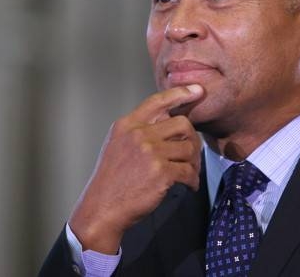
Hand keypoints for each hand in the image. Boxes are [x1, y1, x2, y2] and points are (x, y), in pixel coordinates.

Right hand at [68, 84, 203, 254]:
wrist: (102, 208)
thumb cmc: (112, 179)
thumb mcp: (118, 144)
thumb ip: (139, 130)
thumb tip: (169, 121)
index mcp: (128, 124)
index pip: (158, 101)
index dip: (181, 93)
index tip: (197, 91)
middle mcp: (139, 134)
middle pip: (182, 124)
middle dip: (192, 139)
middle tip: (192, 154)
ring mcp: (150, 152)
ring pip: (189, 148)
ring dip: (194, 162)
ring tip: (190, 173)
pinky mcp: (161, 172)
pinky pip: (189, 171)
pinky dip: (192, 180)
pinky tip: (189, 185)